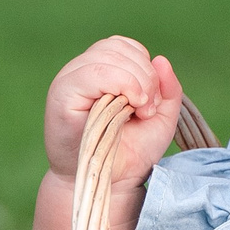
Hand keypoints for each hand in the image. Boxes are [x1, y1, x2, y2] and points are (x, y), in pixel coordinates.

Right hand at [44, 36, 183, 187]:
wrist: (110, 183)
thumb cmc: (131, 152)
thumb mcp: (160, 118)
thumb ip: (167, 89)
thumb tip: (161, 59)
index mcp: (101, 70)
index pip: (125, 46)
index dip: (145, 67)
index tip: (152, 102)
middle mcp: (82, 70)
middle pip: (118, 48)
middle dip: (144, 76)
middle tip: (148, 109)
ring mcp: (69, 79)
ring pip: (107, 56)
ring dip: (135, 80)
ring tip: (139, 110)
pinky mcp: (62, 93)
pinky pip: (93, 73)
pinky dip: (120, 83)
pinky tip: (129, 106)